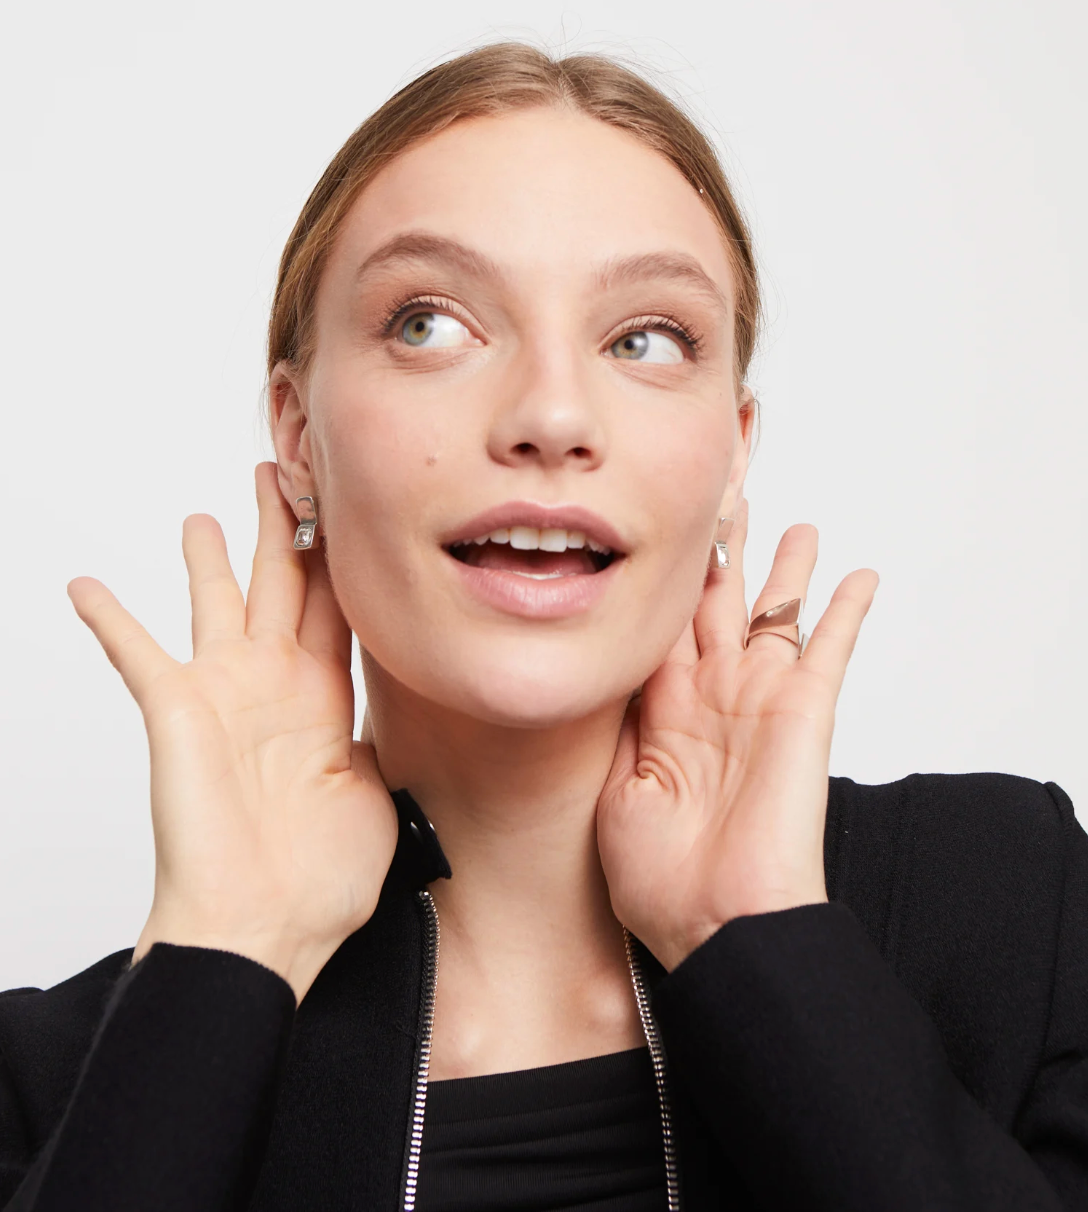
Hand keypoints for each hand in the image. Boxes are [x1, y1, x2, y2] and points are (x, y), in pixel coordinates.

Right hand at [67, 463, 397, 1000]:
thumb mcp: (373, 800)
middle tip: (283, 479)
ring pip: (217, 602)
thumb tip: (376, 729)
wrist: (264, 926)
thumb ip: (371, 749)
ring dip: (209, 558)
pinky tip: (85, 586)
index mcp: (325, 700)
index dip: (341, 562)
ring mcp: (224, 694)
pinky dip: (110, 620)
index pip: (335, 609)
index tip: (348, 516)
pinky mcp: (176, 712)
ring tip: (203, 514)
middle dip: (283, 529)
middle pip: (282, 584)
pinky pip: (135, 652)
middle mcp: (274, 685)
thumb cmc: (319, 880)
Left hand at [597, 500, 878, 971]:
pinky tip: (859, 575)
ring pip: (773, 616)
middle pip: (716, 608)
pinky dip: (845, 610)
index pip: (662, 630)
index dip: (661, 585)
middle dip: (720, 558)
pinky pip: (829, 648)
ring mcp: (759, 702)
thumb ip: (624, 726)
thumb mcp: (615, 791)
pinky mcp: (804, 713)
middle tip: (721, 508)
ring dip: (783, 569)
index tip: (654, 540)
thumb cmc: (662, 878)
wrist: (718, 923)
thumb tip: (613, 674)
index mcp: (663, 714)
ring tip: (793, 525)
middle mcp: (712, 699)